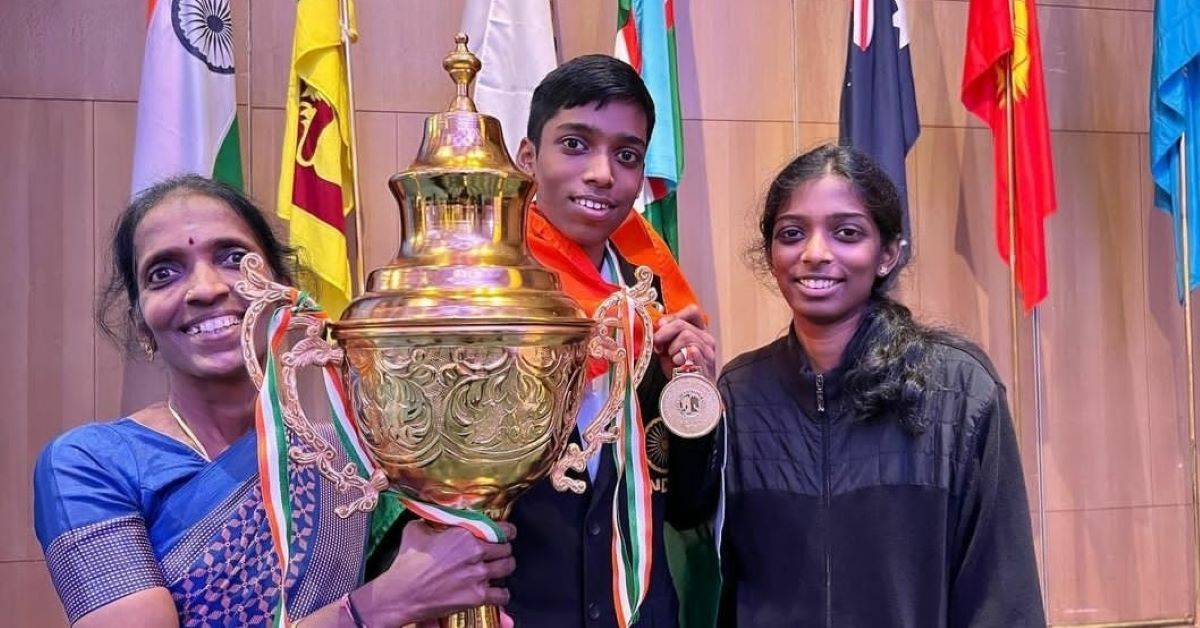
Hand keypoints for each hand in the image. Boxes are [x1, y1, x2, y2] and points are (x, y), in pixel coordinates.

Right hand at [357, 520, 516, 625]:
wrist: (401, 594)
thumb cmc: (407, 563)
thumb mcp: (416, 530)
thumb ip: (434, 521)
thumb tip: (437, 516)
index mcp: (465, 534)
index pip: (502, 529)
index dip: (506, 531)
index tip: (506, 534)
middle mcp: (476, 553)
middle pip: (506, 549)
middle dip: (503, 550)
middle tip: (497, 553)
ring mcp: (478, 576)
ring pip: (507, 568)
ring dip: (504, 568)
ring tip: (498, 569)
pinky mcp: (476, 597)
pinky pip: (502, 595)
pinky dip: (502, 594)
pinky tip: (496, 591)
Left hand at [652, 304, 716, 380]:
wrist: (691, 396)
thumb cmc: (680, 373)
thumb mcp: (671, 349)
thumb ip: (667, 334)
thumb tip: (658, 323)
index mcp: (700, 333)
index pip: (692, 311)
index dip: (673, 316)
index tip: (661, 327)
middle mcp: (707, 339)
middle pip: (681, 323)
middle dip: (663, 334)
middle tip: (657, 346)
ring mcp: (708, 351)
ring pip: (685, 335)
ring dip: (672, 348)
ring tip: (672, 359)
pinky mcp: (706, 362)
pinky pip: (691, 349)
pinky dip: (679, 356)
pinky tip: (678, 365)